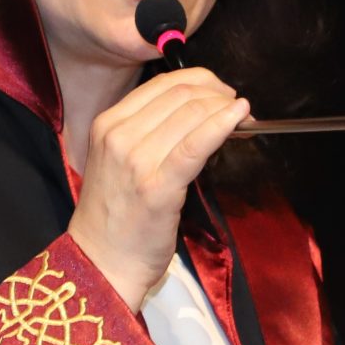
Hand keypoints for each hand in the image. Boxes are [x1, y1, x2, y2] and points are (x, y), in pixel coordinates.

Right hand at [67, 68, 248, 306]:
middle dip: (217, 94)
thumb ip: (147, 133)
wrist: (100, 263)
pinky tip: (240, 118)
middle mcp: (118, 135)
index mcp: (107, 123)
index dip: (201, 81)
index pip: (162, 84)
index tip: (222, 94)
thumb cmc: (116, 218)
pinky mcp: (158, 186)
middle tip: (237, 108)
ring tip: (244, 118)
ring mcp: (135, 159)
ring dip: (225, 110)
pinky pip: (195, 144)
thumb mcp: (119, 162)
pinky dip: (222, 125)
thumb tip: (195, 111)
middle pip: (179, 94)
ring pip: (191, 113)